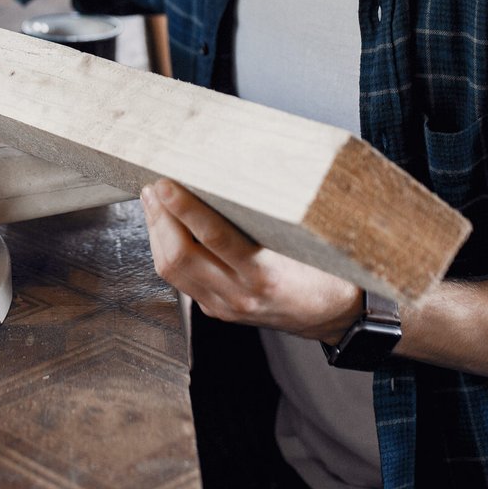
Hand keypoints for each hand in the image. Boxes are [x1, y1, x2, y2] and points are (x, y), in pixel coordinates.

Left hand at [140, 178, 362, 342]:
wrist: (334, 315)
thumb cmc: (325, 271)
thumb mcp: (305, 240)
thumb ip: (269, 215)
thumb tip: (235, 173)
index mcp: (265, 274)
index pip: (215, 237)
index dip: (185, 209)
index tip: (168, 185)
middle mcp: (240, 294)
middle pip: (180, 256)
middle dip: (160, 217)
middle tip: (154, 187)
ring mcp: (225, 305)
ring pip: (172, 270)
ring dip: (156, 232)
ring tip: (153, 202)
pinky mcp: (217, 309)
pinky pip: (179, 280)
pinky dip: (166, 250)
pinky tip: (165, 229)